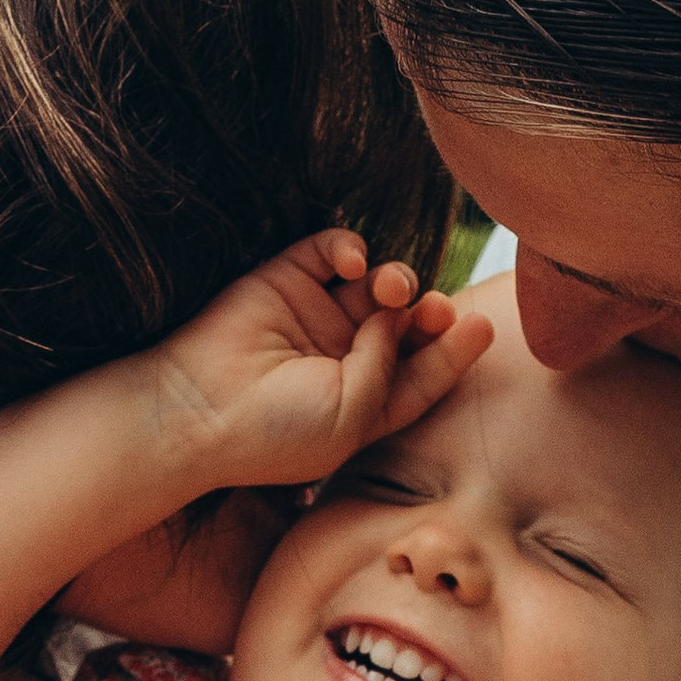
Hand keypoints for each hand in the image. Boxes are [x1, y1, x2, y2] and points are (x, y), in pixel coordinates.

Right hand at [153, 230, 492, 488]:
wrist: (199, 411)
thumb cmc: (277, 432)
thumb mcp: (354, 417)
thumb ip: (387, 367)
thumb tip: (398, 310)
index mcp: (368, 404)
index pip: (424, 373)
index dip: (455, 350)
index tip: (482, 327)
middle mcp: (347, 359)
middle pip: (409, 326)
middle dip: (431, 314)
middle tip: (437, 310)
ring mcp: (317, 318)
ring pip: (377, 285)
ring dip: (396, 280)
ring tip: (391, 290)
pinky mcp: (287, 280)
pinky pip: (332, 250)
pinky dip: (350, 247)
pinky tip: (352, 264)